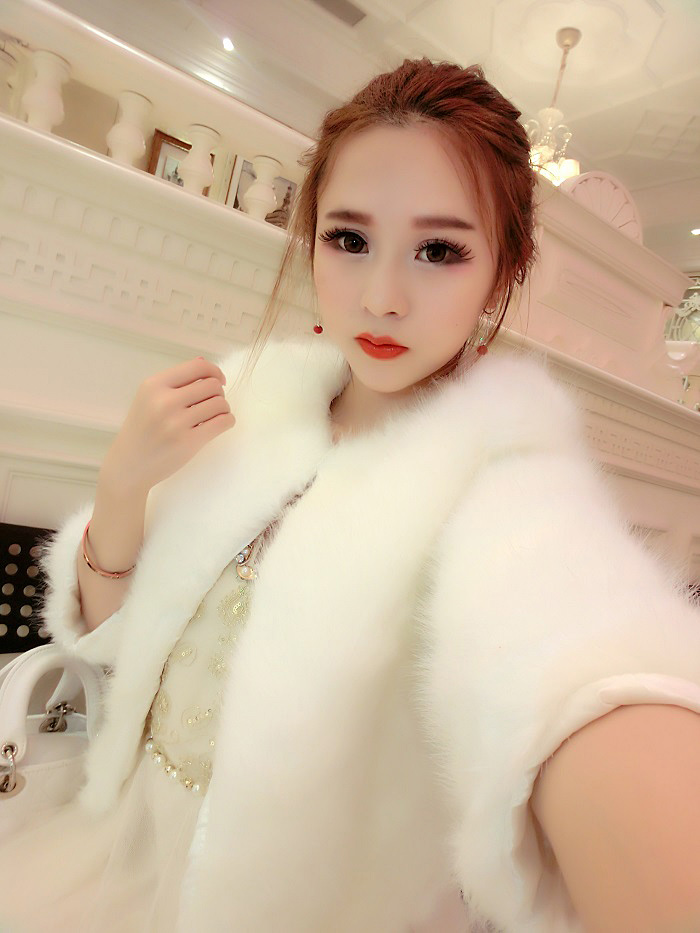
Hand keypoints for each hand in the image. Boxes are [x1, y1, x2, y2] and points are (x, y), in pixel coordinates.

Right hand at [101, 356, 234, 494]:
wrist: (129, 465)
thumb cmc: (142, 430)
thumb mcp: (148, 399)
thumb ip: (175, 382)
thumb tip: (204, 361)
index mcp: (154, 385)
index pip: (198, 367)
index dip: (215, 372)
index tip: (218, 381)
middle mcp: (164, 401)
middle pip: (212, 385)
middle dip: (218, 393)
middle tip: (211, 404)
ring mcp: (176, 422)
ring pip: (220, 403)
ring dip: (223, 409)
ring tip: (213, 416)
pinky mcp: (188, 442)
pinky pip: (223, 422)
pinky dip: (228, 421)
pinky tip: (220, 424)